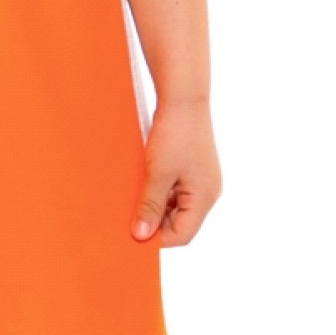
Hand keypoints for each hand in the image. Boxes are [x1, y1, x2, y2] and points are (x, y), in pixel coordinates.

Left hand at [131, 98, 222, 247]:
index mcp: (204, 198)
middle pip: (179, 222)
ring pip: (175, 205)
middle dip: (155, 220)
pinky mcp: (192, 167)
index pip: (182, 235)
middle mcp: (207, 192)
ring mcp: (200, 179)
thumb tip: (142, 236)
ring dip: (154, 203)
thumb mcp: (158, 173)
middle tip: (128, 215)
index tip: (132, 234)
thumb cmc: (175, 133)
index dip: (157, 238)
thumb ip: (150, 206)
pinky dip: (158, 189)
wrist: (183, 96)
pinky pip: (175, 188)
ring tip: (133, 195)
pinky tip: (142, 181)